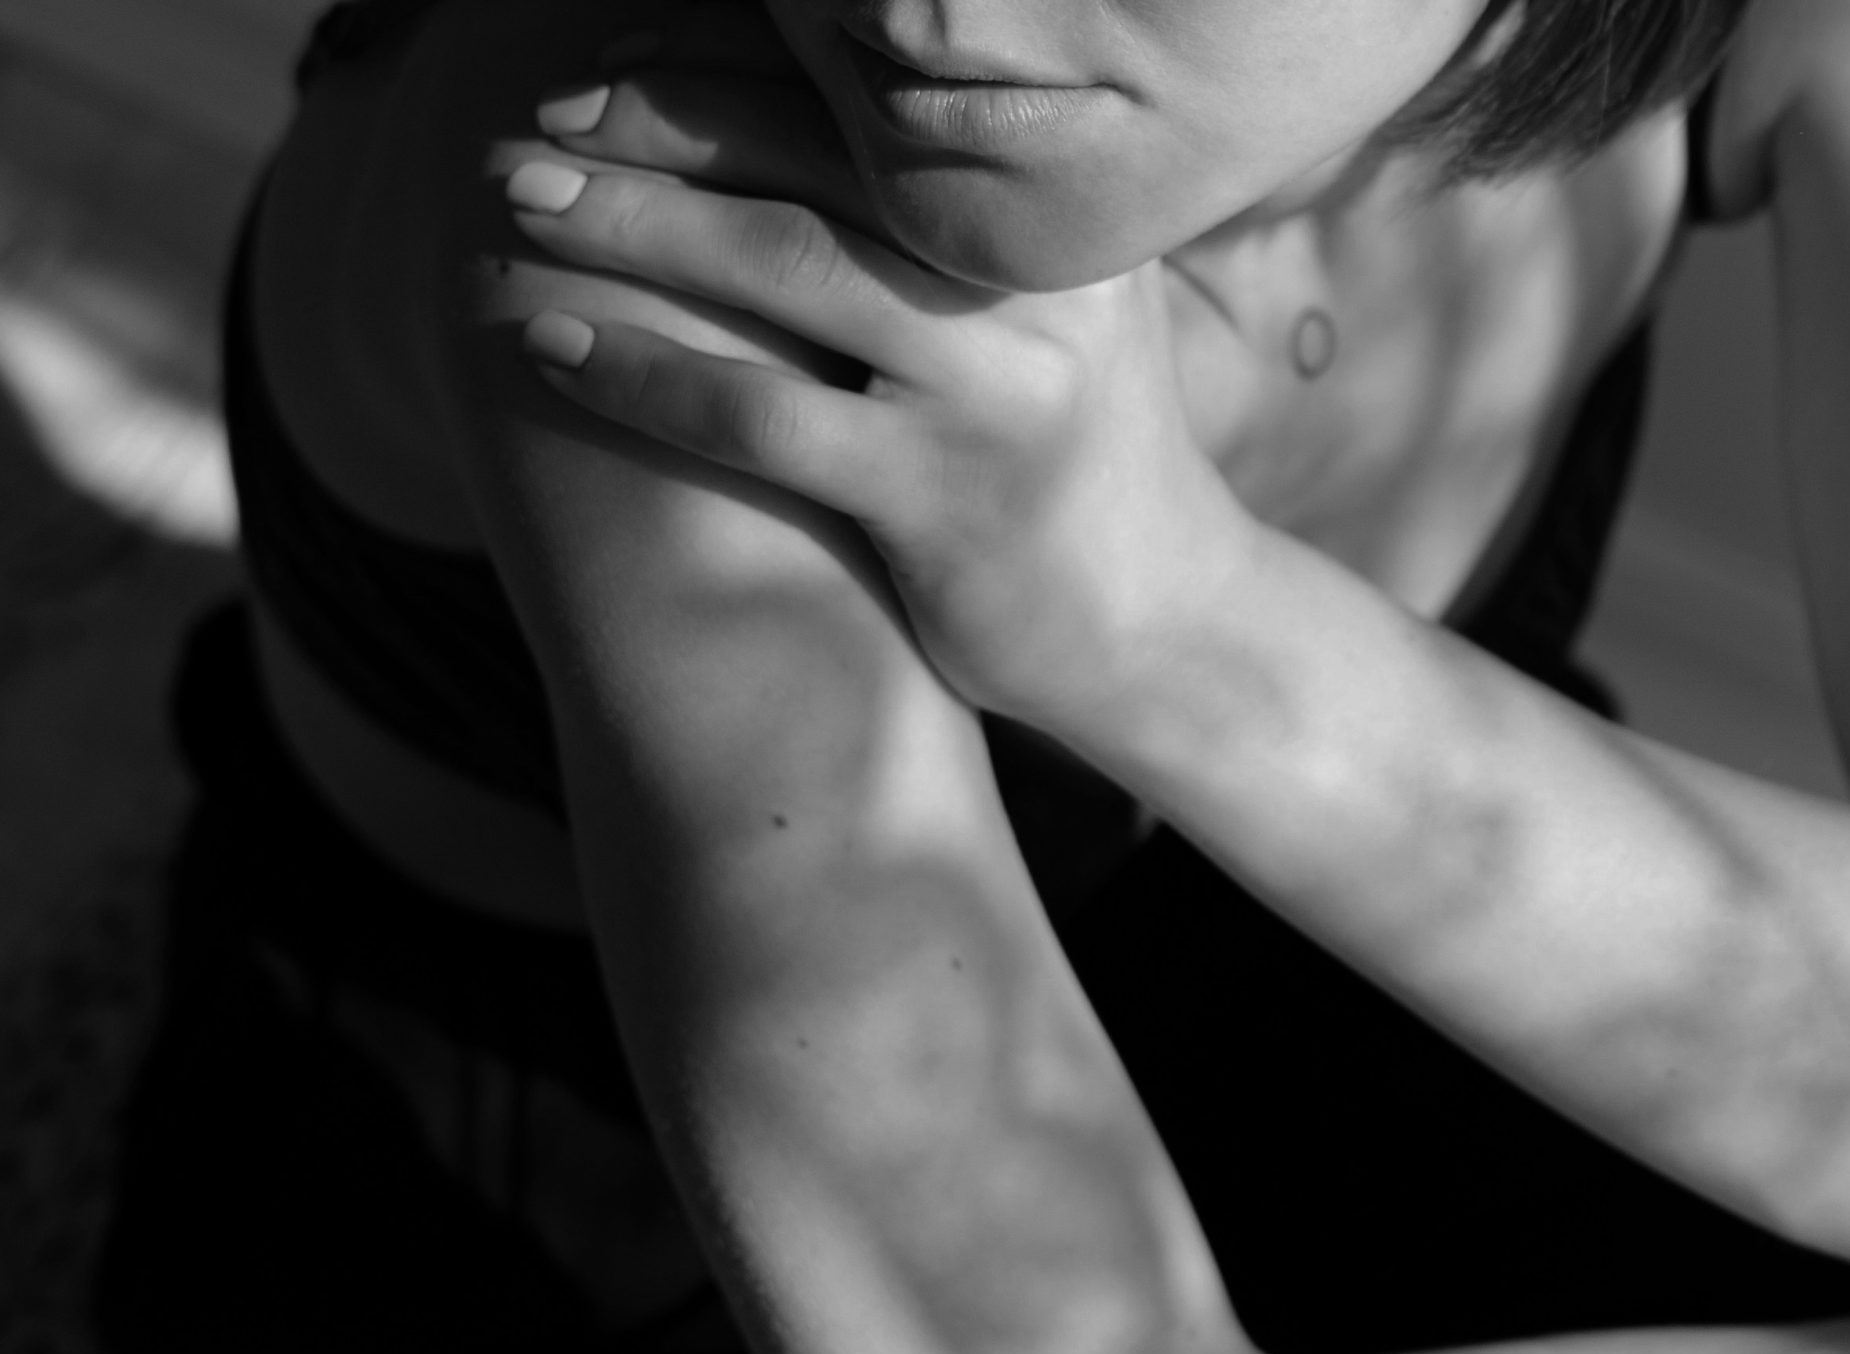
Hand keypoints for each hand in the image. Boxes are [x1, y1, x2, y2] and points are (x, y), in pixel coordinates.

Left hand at [504, 21, 1255, 720]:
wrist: (1167, 627)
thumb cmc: (1068, 460)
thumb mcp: (1048, 316)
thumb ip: (948, 236)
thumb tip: (774, 137)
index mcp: (1054, 214)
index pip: (872, 105)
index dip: (727, 67)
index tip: (610, 60)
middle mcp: (1034, 282)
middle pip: (818, 159)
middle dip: (659, 121)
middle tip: (536, 121)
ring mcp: (996, 392)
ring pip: (782, 267)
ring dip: (629, 225)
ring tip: (514, 201)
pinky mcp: (947, 500)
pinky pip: (763, 418)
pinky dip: (644, 372)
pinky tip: (551, 347)